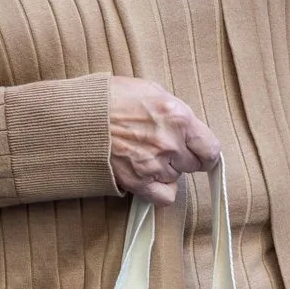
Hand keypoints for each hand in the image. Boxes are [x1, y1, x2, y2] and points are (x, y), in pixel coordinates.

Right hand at [106, 77, 222, 206]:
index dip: (206, 152)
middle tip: (165, 148)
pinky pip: (164, 197)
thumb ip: (175, 111)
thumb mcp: (151, 91)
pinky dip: (160, 190)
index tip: (201, 153)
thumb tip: (188, 127)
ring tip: (146, 155)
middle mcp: (171, 144)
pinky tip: (149, 177)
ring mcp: (154, 165)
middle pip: (194, 165)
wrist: (79, 116)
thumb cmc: (112, 98)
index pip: (211, 148)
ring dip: (167, 170)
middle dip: (184, 158)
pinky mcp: (138, 182)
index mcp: (179, 118)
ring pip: (176, 178)